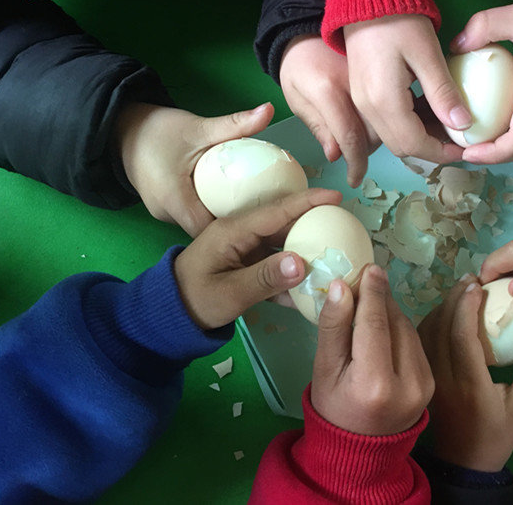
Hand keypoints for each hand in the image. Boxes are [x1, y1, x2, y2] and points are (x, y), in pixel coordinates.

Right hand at [117, 102, 275, 237]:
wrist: (120, 128)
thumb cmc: (156, 130)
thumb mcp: (198, 127)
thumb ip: (234, 124)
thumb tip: (268, 110)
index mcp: (175, 201)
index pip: (213, 231)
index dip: (241, 230)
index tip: (268, 222)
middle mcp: (167, 214)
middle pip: (209, 232)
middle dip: (239, 228)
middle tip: (272, 219)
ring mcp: (165, 214)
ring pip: (201, 226)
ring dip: (225, 220)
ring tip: (259, 213)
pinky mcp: (166, 208)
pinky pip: (193, 216)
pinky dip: (212, 210)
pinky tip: (234, 203)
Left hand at [173, 188, 341, 329]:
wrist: (169, 315)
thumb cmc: (195, 301)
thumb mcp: (231, 293)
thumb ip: (266, 278)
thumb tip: (303, 262)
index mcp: (235, 230)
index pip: (278, 210)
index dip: (308, 202)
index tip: (337, 197)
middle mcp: (241, 233)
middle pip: (284, 222)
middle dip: (314, 222)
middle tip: (344, 227)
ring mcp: (243, 248)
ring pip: (282, 243)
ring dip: (306, 249)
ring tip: (334, 254)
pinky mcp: (245, 264)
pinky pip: (274, 262)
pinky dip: (291, 272)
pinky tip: (309, 287)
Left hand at [280, 35, 379, 186]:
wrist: (312, 26)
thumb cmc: (298, 63)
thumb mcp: (295, 96)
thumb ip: (316, 126)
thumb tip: (336, 155)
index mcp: (327, 90)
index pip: (349, 137)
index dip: (355, 164)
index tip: (355, 180)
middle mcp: (353, 84)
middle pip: (374, 135)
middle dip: (367, 152)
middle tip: (356, 158)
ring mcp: (371, 77)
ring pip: (387, 122)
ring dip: (379, 138)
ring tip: (362, 139)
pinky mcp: (381, 72)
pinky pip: (391, 105)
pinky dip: (386, 120)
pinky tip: (374, 121)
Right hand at [311, 265, 433, 435]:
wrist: (360, 451)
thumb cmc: (334, 408)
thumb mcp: (324, 369)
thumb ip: (333, 327)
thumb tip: (342, 286)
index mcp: (375, 384)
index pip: (374, 324)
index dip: (371, 292)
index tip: (368, 267)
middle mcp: (408, 384)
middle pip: (395, 323)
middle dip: (381, 298)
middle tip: (365, 278)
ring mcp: (425, 384)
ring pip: (409, 330)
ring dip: (391, 311)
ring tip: (371, 299)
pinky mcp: (432, 382)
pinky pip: (415, 342)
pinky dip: (400, 328)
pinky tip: (384, 324)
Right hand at [344, 15, 466, 163]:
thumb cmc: (399, 18)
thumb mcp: (428, 54)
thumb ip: (443, 93)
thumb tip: (464, 125)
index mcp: (383, 101)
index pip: (414, 143)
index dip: (442, 152)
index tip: (466, 148)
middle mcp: (367, 108)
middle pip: (401, 146)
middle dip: (432, 148)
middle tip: (459, 137)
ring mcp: (361, 102)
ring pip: (393, 137)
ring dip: (421, 137)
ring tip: (449, 125)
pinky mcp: (362, 93)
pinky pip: (386, 122)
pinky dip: (409, 124)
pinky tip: (430, 110)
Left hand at [418, 277, 512, 471]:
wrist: (464, 462)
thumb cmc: (497, 434)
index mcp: (471, 384)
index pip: (462, 336)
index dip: (466, 307)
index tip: (477, 286)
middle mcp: (444, 378)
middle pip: (441, 328)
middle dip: (453, 298)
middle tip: (469, 279)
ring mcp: (429, 378)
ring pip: (427, 333)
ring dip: (440, 307)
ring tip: (458, 290)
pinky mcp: (422, 378)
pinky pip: (422, 342)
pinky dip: (430, 321)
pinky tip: (444, 309)